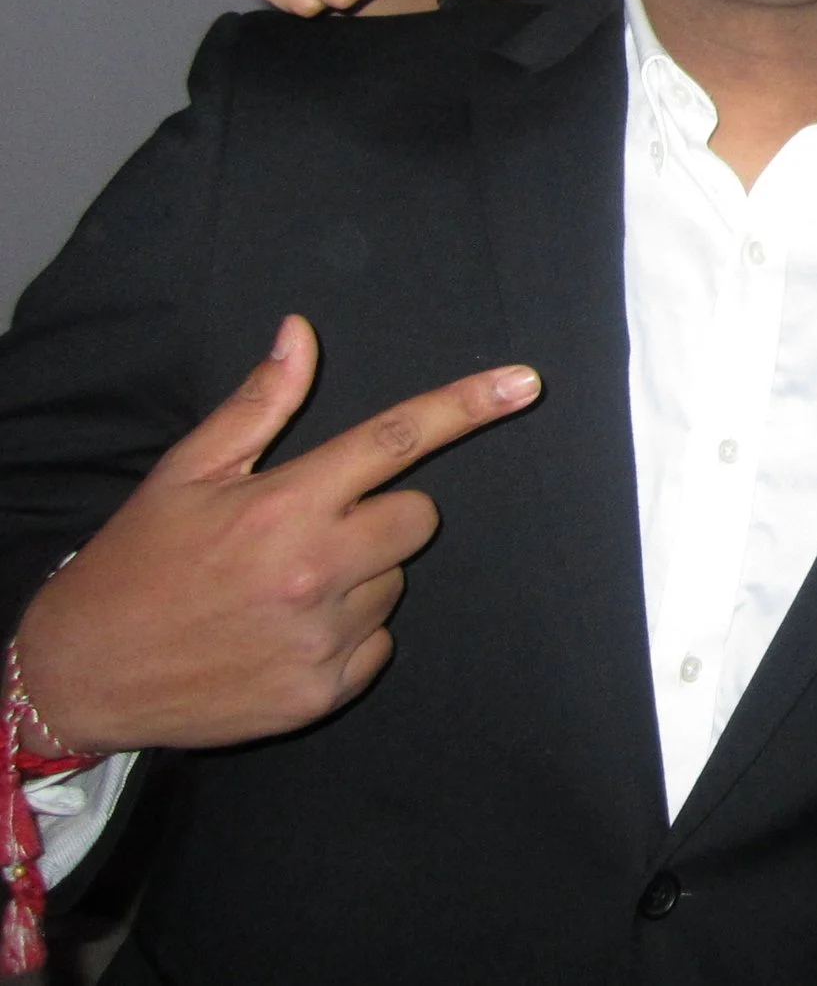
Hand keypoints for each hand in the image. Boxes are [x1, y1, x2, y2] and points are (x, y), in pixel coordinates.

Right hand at [10, 316, 538, 753]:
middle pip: (418, 517)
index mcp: (286, 504)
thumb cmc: (136, 563)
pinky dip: (347, 636)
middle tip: (315, 528)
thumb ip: (260, 404)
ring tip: (282, 588)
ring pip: (396, 582)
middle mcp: (315, 569)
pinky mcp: (323, 691)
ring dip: (359, 577)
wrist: (83, 673)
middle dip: (383, 513)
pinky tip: (285, 633)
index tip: (525, 383)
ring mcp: (323, 637)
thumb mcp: (186, 473)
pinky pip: (378, 644)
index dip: (468, 405)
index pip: (398, 438)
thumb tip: (302, 332)